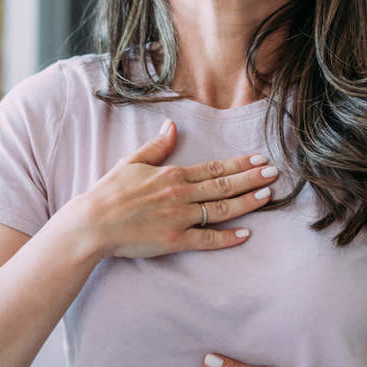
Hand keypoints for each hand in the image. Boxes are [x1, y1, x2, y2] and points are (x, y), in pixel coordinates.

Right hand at [70, 118, 279, 258]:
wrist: (92, 224)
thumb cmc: (109, 192)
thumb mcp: (132, 162)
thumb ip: (157, 146)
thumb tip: (172, 126)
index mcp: (172, 174)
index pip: (214, 167)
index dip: (239, 163)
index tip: (259, 158)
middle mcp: (180, 194)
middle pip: (224, 185)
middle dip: (252, 178)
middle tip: (274, 173)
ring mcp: (180, 218)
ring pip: (221, 209)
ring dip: (247, 202)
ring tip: (267, 196)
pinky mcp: (175, 241)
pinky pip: (207, 239)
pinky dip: (227, 237)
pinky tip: (246, 234)